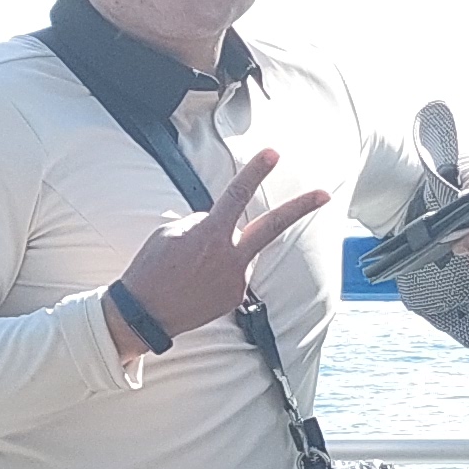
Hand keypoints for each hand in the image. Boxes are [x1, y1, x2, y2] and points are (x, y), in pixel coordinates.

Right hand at [114, 146, 333, 358]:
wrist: (145, 313)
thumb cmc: (151, 269)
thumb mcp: (169, 232)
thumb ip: (201, 222)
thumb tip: (218, 223)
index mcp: (211, 233)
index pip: (237, 194)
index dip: (255, 171)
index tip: (273, 154)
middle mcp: (231, 256)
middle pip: (273, 226)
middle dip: (300, 208)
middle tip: (324, 194)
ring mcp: (237, 279)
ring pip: (241, 252)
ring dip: (224, 252)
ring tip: (191, 269)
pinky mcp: (236, 297)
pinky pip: (233, 273)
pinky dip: (218, 272)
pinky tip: (196, 283)